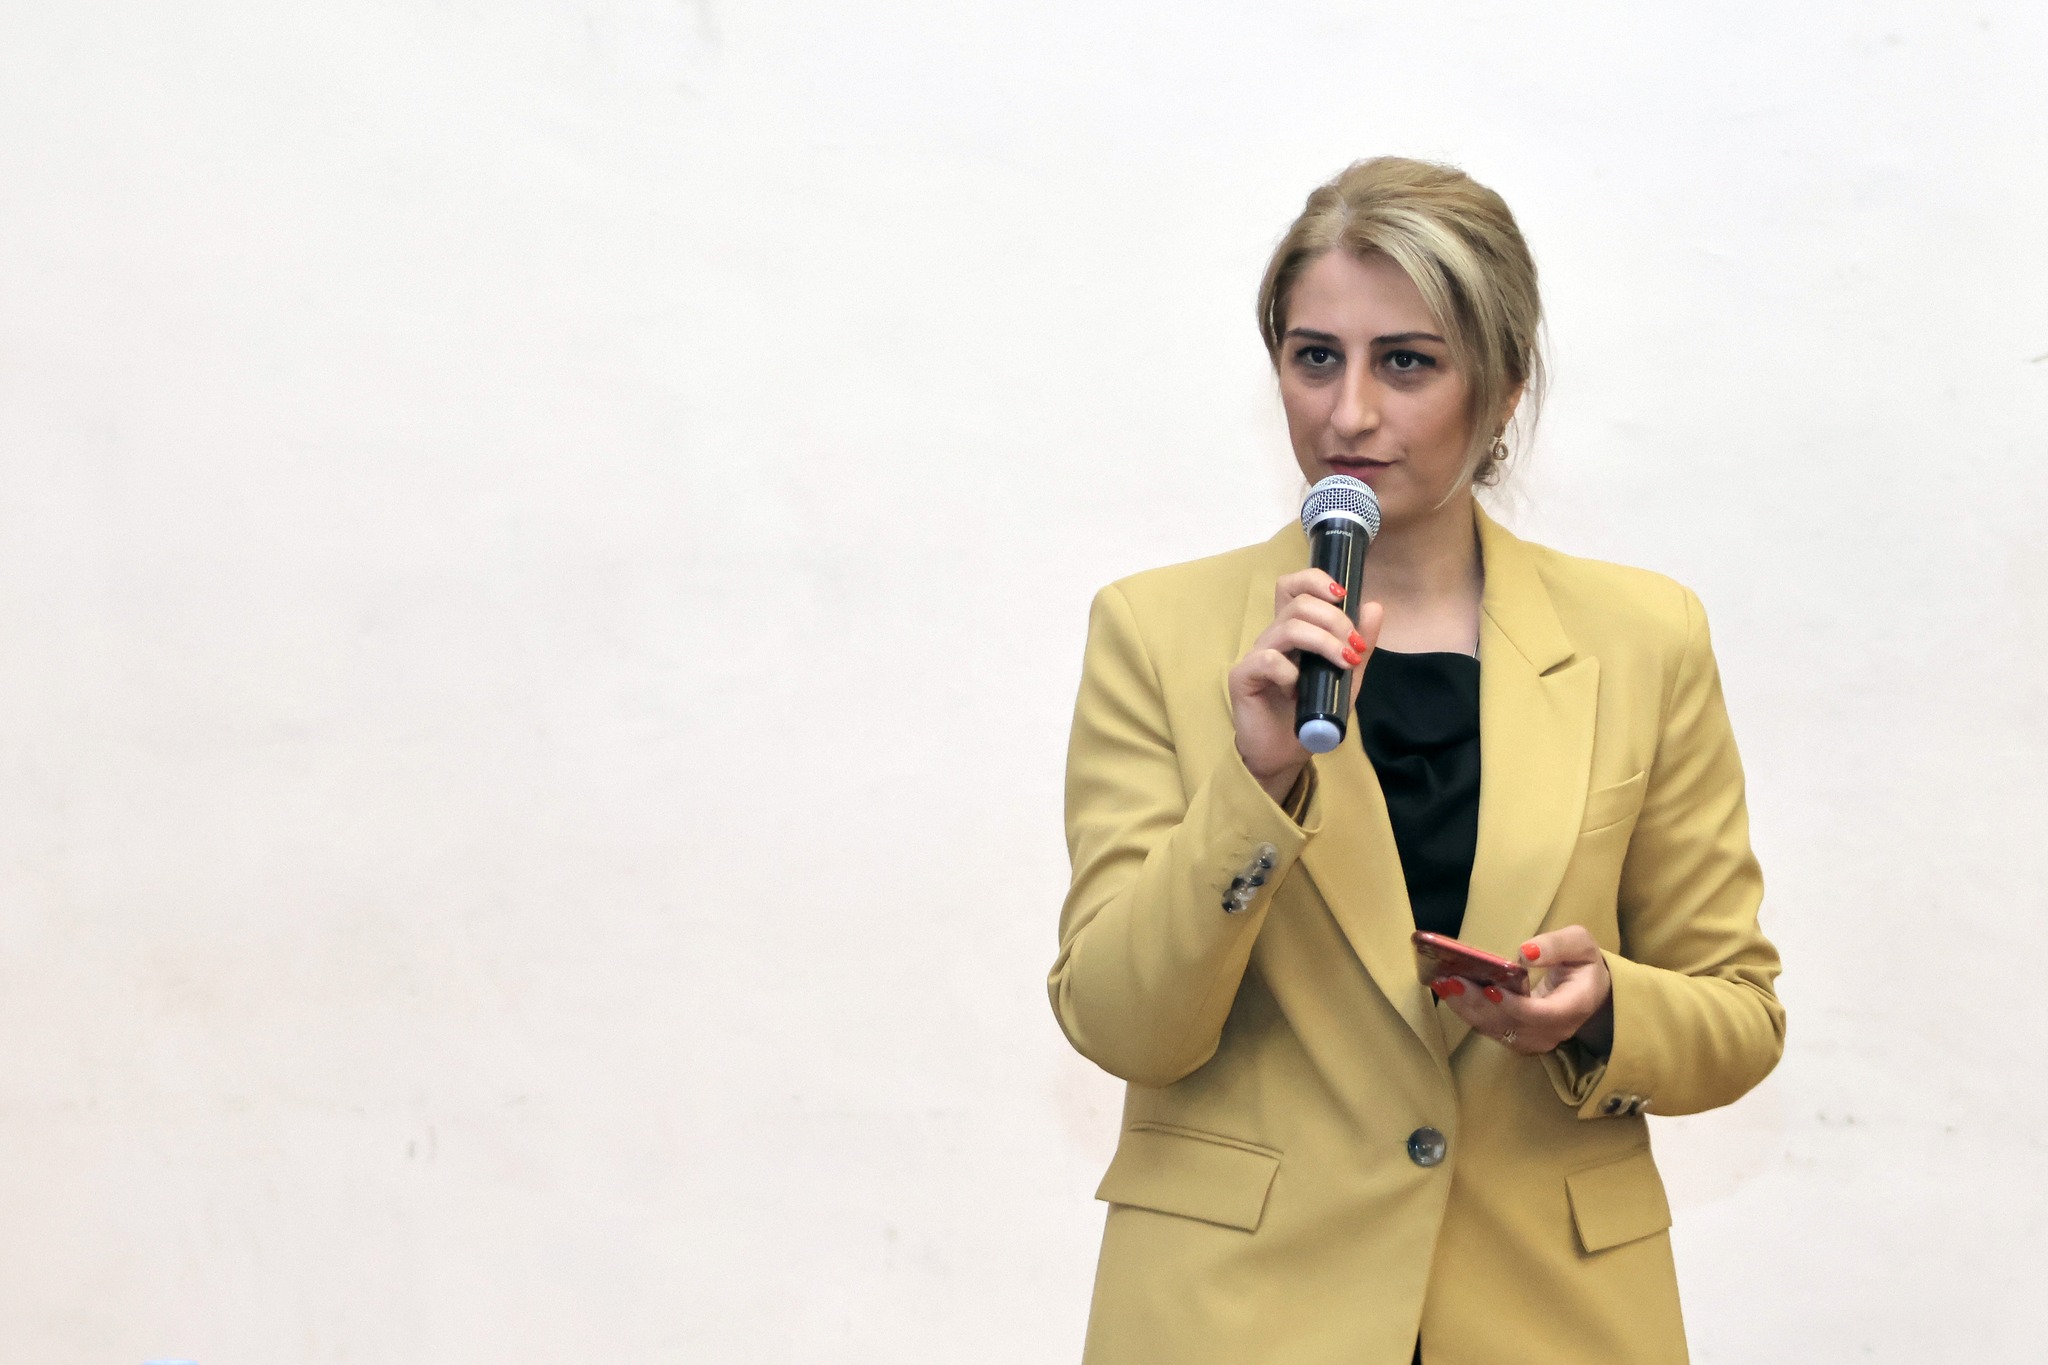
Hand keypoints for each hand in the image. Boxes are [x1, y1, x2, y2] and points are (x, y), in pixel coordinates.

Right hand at [1227, 570, 1380, 805]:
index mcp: (1293, 631)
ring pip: (1287, 627)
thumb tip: (1374, 607)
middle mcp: (1273, 637)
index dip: (1315, 580)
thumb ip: (1359, 645)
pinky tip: (1298, 692)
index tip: (1343, 595)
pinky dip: (1291, 672)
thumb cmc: (1311, 714)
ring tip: (1342, 663)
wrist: (1285, 755)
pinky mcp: (1243, 677)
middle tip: (1353, 647)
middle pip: (1298, 602)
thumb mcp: (1346, 678)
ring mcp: (1256, 655)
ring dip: (1323, 641)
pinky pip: (1268, 660)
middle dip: (1334, 618)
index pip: (1293, 586)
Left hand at [1430, 926, 1613, 1055]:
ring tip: (1443, 984)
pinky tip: (1449, 991)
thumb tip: (1526, 953)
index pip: (1542, 1015)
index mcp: (1574, 1007)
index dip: (1515, 1006)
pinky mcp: (1518, 1038)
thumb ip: (1558, 946)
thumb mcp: (1581, 945)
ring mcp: (1535, 1039)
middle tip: (1451, 981)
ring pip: (1497, 1030)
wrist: (1588, 992)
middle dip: (1479, 1005)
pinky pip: (1491, 1029)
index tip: (1491, 989)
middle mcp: (1553, 1030)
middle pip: (1512, 1026)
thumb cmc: (1582, 964)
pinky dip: (1468, 1012)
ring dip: (1467, 1009)